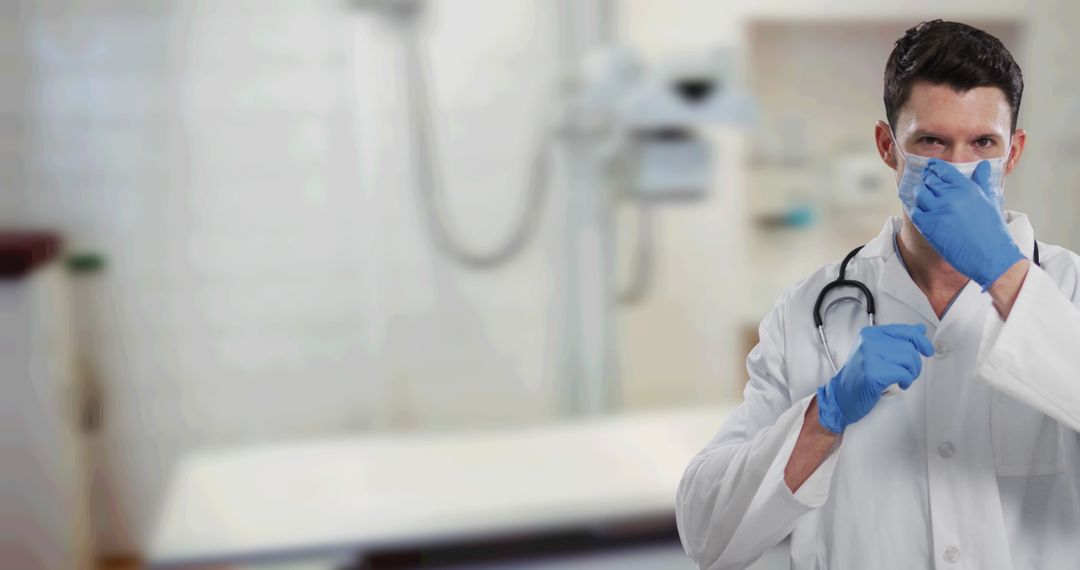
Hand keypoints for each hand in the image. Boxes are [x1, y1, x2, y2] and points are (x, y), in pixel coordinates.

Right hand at [816, 324, 934, 432]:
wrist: (842, 395)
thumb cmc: (859, 376)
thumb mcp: (875, 352)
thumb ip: (896, 340)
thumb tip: (918, 329)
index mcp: (870, 334)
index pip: (904, 330)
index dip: (920, 340)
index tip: (927, 349)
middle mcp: (869, 342)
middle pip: (909, 347)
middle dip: (915, 363)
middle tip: (910, 372)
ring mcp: (870, 357)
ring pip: (909, 360)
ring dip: (912, 373)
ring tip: (904, 378)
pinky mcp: (874, 374)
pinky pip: (903, 374)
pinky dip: (906, 381)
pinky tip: (900, 384)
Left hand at [913, 159, 1023, 289]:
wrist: (991, 256)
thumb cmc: (993, 230)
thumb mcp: (990, 200)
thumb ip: (982, 181)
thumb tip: (983, 165)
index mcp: (967, 187)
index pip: (943, 170)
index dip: (934, 168)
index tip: (930, 168)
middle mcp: (952, 195)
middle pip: (929, 181)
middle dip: (927, 182)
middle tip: (926, 185)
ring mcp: (939, 209)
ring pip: (919, 194)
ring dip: (919, 195)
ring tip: (923, 199)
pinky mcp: (929, 225)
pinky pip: (914, 211)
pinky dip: (915, 210)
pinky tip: (920, 213)